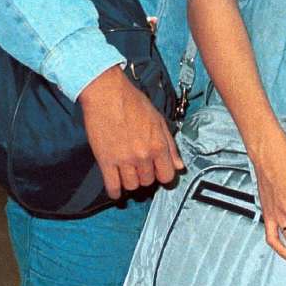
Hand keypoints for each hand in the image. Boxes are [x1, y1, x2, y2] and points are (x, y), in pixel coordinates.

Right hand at [79, 65, 183, 198]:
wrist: (107, 94)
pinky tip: (115, 188)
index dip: (163, 175)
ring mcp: (124, 160)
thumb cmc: (132, 102)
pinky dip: (114, 191)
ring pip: (132, 186)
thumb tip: (179, 165)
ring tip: (127, 173)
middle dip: (146, 176)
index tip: (157, 172)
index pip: (167, 176)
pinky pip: (112, 186)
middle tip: (140, 168)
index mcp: (158, 145)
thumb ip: (170, 145)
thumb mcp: (158, 120)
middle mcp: (143, 155)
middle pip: (148, 181)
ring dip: (130, 182)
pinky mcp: (106, 161)